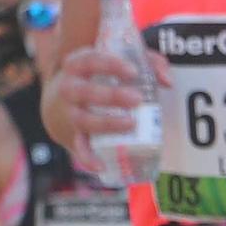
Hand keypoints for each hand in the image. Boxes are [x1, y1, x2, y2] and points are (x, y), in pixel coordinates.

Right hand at [54, 47, 145, 166]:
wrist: (58, 102)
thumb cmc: (99, 76)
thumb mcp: (118, 62)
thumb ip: (148, 64)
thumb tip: (167, 81)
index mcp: (78, 65)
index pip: (90, 60)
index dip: (110, 65)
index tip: (133, 72)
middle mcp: (68, 89)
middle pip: (83, 91)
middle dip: (110, 96)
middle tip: (137, 99)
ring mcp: (68, 113)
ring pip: (82, 120)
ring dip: (106, 123)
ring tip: (131, 123)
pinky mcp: (71, 135)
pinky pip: (78, 148)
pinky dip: (87, 158)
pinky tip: (101, 165)